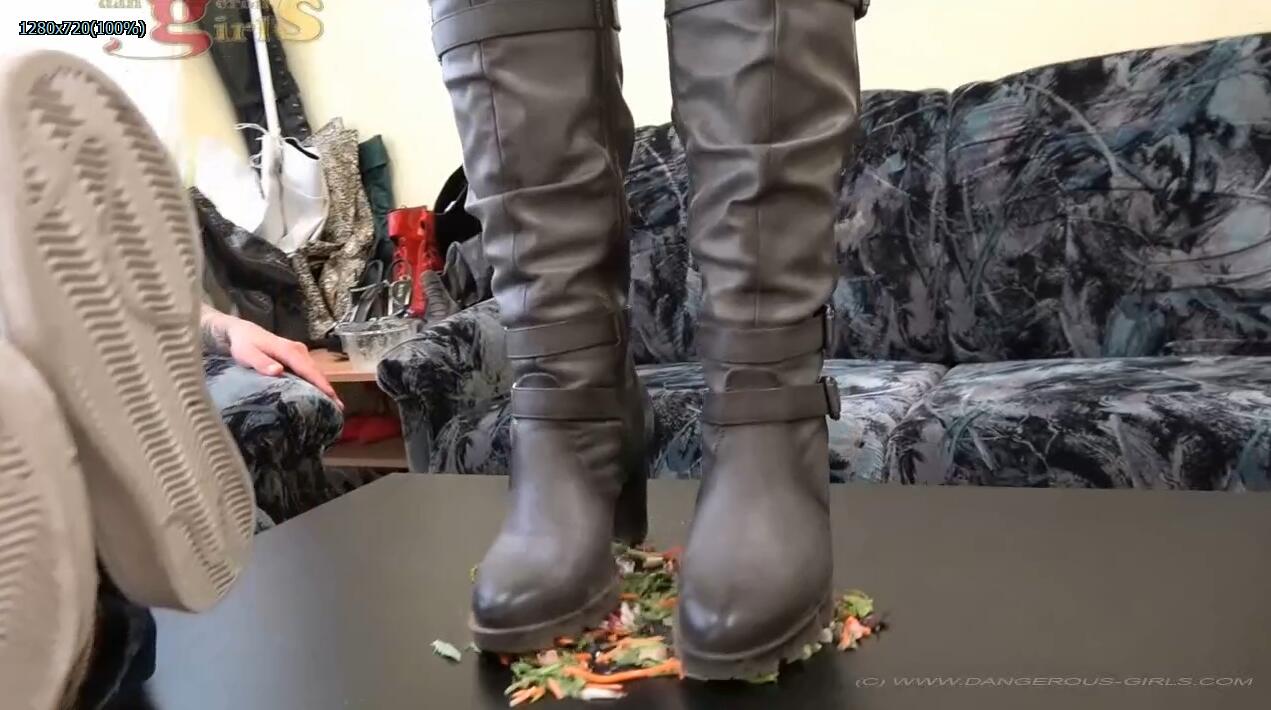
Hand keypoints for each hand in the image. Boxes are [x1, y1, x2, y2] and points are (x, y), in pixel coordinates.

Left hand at [206, 311, 343, 409]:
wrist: (241, 332)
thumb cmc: (243, 344)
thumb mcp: (246, 354)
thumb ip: (261, 362)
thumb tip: (278, 371)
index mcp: (289, 350)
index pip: (308, 369)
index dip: (320, 384)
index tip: (331, 397)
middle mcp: (298, 350)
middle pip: (316, 371)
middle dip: (328, 388)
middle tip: (338, 407)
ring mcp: (300, 352)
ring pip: (315, 371)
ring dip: (324, 386)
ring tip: (333, 404)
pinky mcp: (298, 356)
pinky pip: (310, 370)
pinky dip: (317, 382)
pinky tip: (320, 393)